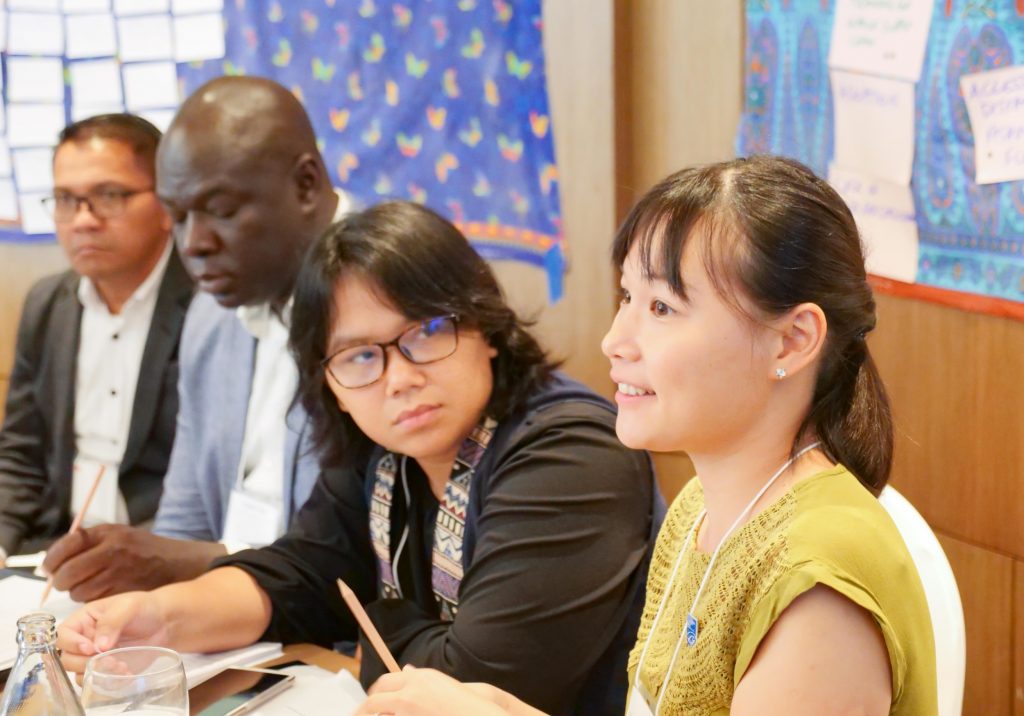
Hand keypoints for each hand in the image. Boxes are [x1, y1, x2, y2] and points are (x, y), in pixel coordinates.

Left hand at [43, 525, 226, 601]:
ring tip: (89, 585)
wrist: (176, 563)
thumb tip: (52, 561)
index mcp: (107, 533)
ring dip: (78, 592)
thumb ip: (87, 542)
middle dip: (61, 581)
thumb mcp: (117, 534)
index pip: (65, 546)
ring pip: (78, 591)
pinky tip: (103, 592)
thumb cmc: (142, 549)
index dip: (51, 560)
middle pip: (68, 573)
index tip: (48, 567)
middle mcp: (112, 551)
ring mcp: (118, 572)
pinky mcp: (123, 592)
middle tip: (64, 581)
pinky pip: (94, 601)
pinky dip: (93, 600)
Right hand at [58, 592, 170, 673]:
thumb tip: (98, 646)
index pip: (63, 634)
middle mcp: (84, 639)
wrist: (165, 623)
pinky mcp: (106, 669)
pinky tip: (125, 673)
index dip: (71, 643)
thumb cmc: (144, 608)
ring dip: (96, 673)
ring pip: (78, 673)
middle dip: (83, 662)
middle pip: (66, 658)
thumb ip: (111, 622)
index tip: (90, 648)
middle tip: (108, 659)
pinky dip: (107, 681)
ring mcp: (94, 657)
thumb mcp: (128, 606)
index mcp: (84, 620)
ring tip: (120, 665)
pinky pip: (97, 681)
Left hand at [356, 667, 545, 715]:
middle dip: (365, 708)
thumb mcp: (441, 684)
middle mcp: (410, 693)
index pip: (385, 682)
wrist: (477, 713)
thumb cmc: (465, 703)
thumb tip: (406, 670)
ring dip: (377, 715)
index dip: (375, 692)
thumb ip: (420, 679)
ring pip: (380, 713)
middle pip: (375, 698)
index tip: (370, 700)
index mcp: (419, 678)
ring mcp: (408, 711)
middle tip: (362, 713)